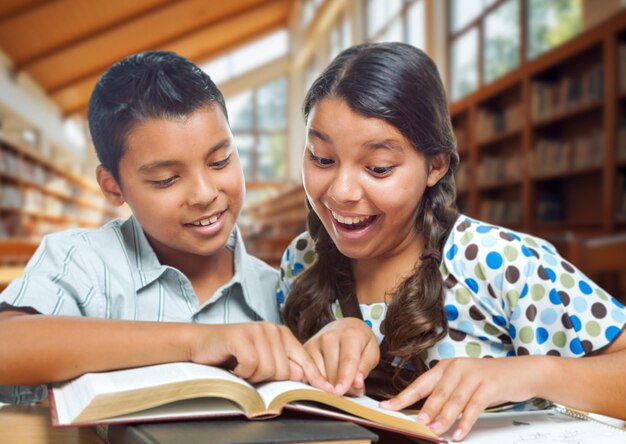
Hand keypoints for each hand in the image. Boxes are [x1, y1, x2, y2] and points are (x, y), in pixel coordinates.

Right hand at [189, 322, 333, 391]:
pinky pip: (251, 365)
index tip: (329, 390)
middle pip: (285, 371)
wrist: (201, 344)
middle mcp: (272, 329)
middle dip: (267, 378)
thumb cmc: (233, 356)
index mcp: (282, 335)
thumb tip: (301, 374)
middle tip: (251, 371)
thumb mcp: (262, 361)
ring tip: (241, 367)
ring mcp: (257, 330)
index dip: (315, 377)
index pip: (304, 359)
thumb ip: (282, 366)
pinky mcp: (241, 335)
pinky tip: (233, 365)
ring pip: (268, 369)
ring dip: (252, 376)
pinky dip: (241, 372)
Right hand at [304, 317, 379, 395]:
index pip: (347, 361)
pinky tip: (326, 380)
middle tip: (350, 388)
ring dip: (328, 386)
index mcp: (350, 335)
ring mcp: (315, 343)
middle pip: (331, 372)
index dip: (345, 379)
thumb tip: (356, 383)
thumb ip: (365, 367)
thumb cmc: (360, 342)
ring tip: (339, 382)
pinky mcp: (304, 350)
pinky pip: (307, 374)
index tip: (340, 392)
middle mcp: (329, 337)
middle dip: (340, 387)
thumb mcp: (372, 352)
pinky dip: (317, 382)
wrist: (345, 327)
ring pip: (318, 375)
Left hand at [380, 356, 542, 440]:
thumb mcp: (463, 383)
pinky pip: (473, 406)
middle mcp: (457, 368)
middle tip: (415, 423)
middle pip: (436, 393)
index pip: (420, 383)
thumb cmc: (489, 379)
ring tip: (434, 431)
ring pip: (453, 400)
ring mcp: (473, 375)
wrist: (521, 372)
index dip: (403, 396)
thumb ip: (446, 395)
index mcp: (446, 367)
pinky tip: (458, 433)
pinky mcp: (488, 385)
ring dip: (443, 418)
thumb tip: (426, 415)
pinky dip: (465, 422)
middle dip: (424, 410)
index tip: (387, 406)